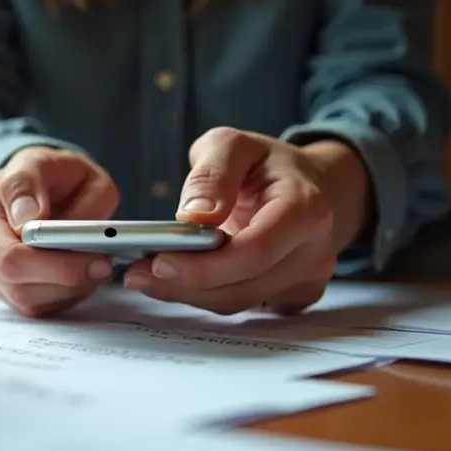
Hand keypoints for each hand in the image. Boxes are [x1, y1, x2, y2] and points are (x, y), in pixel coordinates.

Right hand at [0, 146, 118, 316]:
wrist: (28, 188)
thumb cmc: (45, 175)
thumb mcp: (46, 161)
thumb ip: (35, 184)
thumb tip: (32, 219)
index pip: (11, 250)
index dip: (56, 261)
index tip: (97, 255)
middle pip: (16, 279)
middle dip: (67, 276)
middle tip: (104, 264)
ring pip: (26, 298)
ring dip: (68, 288)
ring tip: (94, 264)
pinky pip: (33, 305)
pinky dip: (62, 294)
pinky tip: (77, 273)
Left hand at [124, 127, 368, 314]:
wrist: (307, 184)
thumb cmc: (266, 164)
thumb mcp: (234, 146)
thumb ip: (212, 173)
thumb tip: (193, 216)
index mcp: (306, 209)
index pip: (254, 252)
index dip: (205, 266)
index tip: (159, 261)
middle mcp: (313, 252)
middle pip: (244, 287)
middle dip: (186, 285)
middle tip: (137, 274)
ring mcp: (305, 279)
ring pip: (239, 302)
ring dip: (188, 294)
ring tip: (145, 276)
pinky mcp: (291, 296)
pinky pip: (242, 305)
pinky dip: (204, 296)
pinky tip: (174, 280)